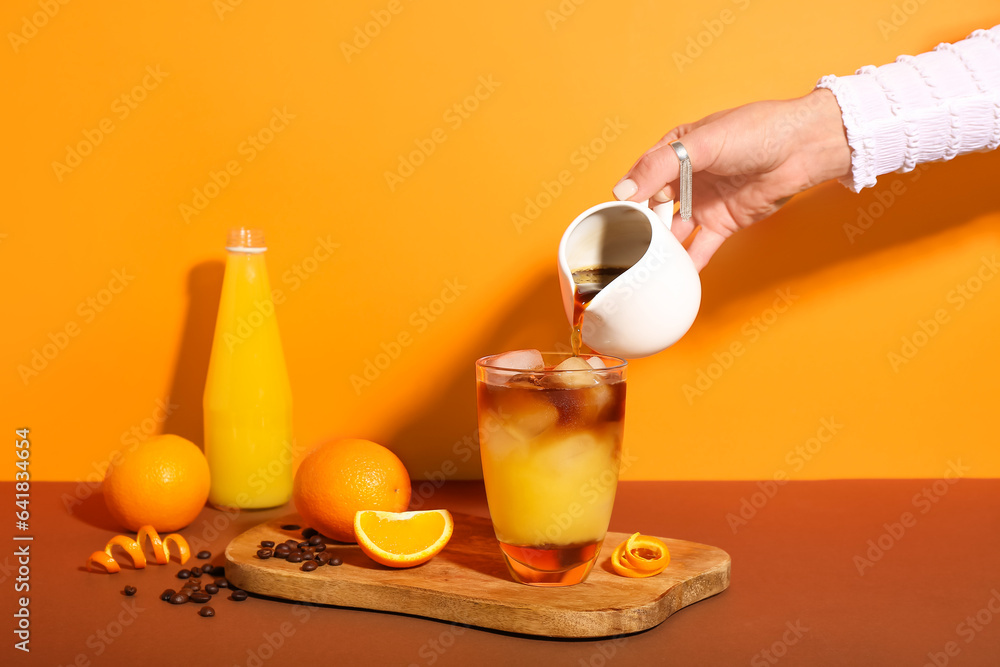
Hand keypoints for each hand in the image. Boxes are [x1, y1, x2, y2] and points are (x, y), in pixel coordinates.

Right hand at [612, 88, 851, 269]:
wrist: (802, 149)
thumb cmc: (757, 131)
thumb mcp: (700, 143)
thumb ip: (658, 166)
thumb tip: (623, 191)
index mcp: (675, 150)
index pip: (641, 176)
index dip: (630, 195)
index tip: (619, 215)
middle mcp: (686, 178)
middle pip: (653, 207)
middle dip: (642, 225)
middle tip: (632, 244)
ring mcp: (703, 203)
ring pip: (673, 230)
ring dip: (662, 247)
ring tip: (648, 264)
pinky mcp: (722, 224)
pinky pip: (699, 247)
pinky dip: (688, 262)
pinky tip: (675, 275)